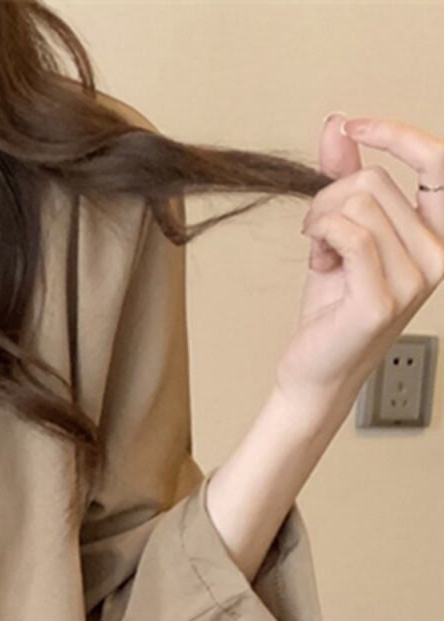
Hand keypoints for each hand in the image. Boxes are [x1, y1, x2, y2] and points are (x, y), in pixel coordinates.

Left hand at [275, 113, 443, 417]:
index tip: (352, 126)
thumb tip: (336, 126)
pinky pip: (349, 234)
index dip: (395, 133)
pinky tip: (319, 263)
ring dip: (322, 223)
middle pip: (376, 181)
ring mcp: (414, 280)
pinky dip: (321, 237)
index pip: (438, 162)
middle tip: (319, 236)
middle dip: (330, 199)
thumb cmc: (332, 309)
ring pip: (358, 204)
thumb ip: (342, 179)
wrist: (315, 369)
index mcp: (438, 235)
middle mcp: (437, 255)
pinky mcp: (382, 300)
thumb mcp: (339, 232)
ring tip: (322, 258)